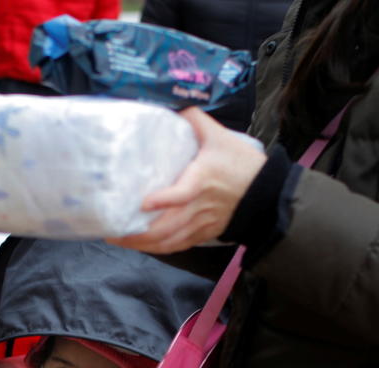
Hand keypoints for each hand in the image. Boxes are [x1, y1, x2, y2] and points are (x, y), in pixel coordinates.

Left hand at [107, 107, 265, 253]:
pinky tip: (142, 246)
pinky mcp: (205, 233)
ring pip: (169, 240)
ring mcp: (202, 223)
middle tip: (112, 231)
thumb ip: (196, 120)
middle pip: (167, 227)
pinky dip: (159, 249)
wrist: (267, 193)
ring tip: (119, 240)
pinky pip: (179, 245)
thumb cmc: (243, 164)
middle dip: (138, 233)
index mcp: (202, 180)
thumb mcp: (221, 136)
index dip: (163, 200)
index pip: (182, 194)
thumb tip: (174, 107)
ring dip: (143, 244)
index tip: (143, 203)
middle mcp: (199, 206)